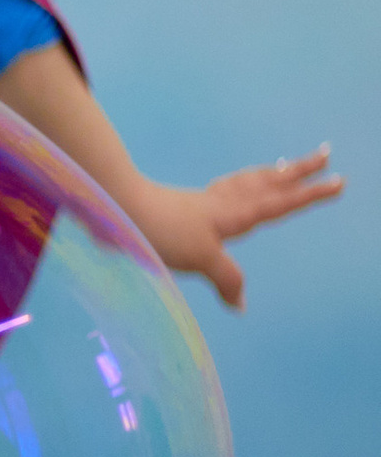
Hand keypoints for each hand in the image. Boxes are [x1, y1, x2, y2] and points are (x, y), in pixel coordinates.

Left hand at [127, 149, 342, 308]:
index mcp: (234, 214)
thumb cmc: (160, 231)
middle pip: (269, 181)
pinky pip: (225, 187)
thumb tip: (242, 304)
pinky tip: (231, 189)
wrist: (115, 206)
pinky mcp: (185, 204)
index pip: (281, 202)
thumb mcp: (201, 259)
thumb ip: (226, 279)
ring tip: (287, 165)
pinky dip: (240, 183)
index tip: (340, 182)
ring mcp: (204, 200)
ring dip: (271, 173)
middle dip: (299, 170)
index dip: (310, 195)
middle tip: (325, 152)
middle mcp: (223, 202)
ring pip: (247, 181)